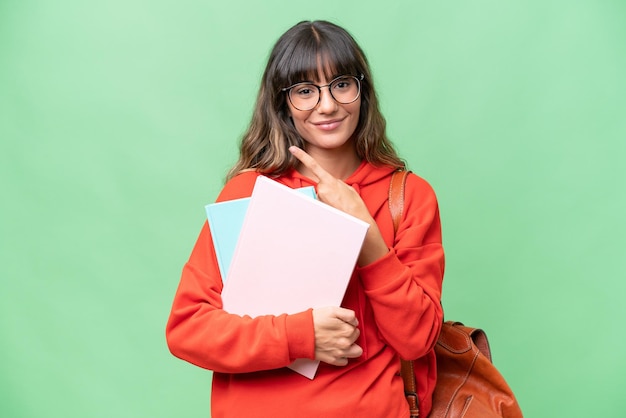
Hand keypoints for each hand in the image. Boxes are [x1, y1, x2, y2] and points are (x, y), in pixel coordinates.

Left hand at [289, 146, 388, 265]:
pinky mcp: (319, 207)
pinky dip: (328, 204)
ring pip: (321, 194)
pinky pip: (321, 202)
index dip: (302, 156)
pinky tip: (335, 208)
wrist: (356, 218)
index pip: (313, 165)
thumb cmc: (354, 204)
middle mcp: (322, 189)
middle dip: (328, 188)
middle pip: (321, 184)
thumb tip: (330, 184)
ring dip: (328, 197)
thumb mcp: (347, 188)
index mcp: (329, 180)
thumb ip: (336, 183)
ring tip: (338, 203)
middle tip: (338, 196)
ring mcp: (319, 199)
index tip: (293, 148)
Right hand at [312, 306, 362, 365]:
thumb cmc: (315, 321)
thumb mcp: (332, 310)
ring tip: (341, 341)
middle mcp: (345, 343)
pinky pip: (345, 361)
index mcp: (347, 330)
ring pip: (356, 351)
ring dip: (351, 346)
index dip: (348, 323)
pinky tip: (336, 348)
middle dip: (349, 333)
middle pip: (355, 337)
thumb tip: (355, 320)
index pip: (356, 326)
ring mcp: (339, 353)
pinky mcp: (333, 360)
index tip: (340, 322)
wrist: (301, 334)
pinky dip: (342, 356)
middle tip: (337, 330)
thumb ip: (348, 314)